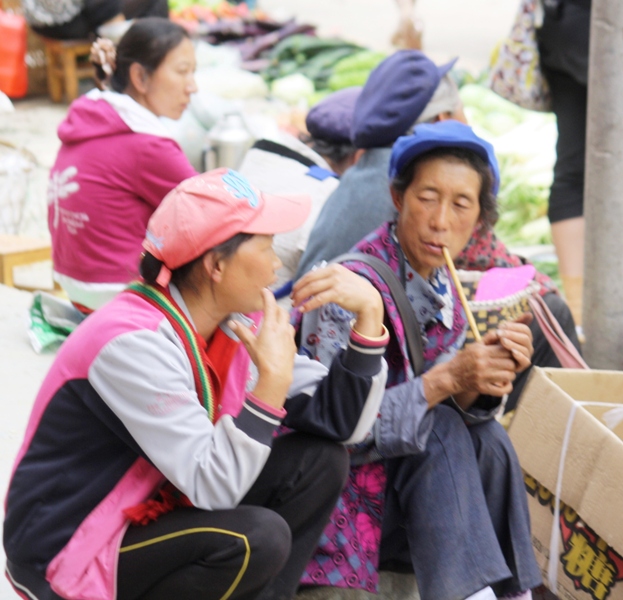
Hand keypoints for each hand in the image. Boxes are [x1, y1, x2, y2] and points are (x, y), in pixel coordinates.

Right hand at [228, 289, 295, 408]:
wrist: (277, 374)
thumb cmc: (263, 358)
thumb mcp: (250, 344)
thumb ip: (242, 332)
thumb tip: (232, 322)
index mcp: (270, 326)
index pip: (270, 305)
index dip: (268, 296)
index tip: (265, 291)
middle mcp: (282, 328)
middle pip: (282, 311)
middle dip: (276, 307)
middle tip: (269, 307)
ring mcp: (289, 336)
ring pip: (288, 321)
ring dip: (283, 318)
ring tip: (275, 321)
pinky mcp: (293, 345)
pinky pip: (291, 333)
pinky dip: (286, 330)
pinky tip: (281, 337)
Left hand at [292, 264, 383, 336]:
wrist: (369, 299)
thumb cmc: (354, 291)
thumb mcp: (341, 279)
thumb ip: (328, 279)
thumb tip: (311, 285)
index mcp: (333, 268)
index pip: (311, 274)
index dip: (300, 283)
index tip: (294, 290)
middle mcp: (333, 273)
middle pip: (309, 281)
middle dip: (298, 290)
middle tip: (292, 298)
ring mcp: (336, 282)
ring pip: (311, 289)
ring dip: (301, 297)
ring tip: (295, 305)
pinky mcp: (338, 293)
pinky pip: (318, 299)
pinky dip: (309, 304)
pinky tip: (303, 309)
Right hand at [423, 330, 517, 406]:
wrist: (450, 376)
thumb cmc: (464, 359)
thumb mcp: (474, 346)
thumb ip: (489, 338)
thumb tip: (502, 332)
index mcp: (481, 352)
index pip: (506, 350)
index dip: (511, 351)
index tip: (510, 353)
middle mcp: (483, 364)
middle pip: (510, 363)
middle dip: (512, 363)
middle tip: (509, 363)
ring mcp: (483, 377)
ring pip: (509, 376)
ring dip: (510, 374)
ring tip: (505, 372)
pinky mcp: (482, 388)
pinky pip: (502, 390)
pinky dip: (507, 387)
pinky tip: (505, 383)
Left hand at [490, 313, 533, 373]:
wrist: (487, 359)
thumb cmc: (494, 343)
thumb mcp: (501, 332)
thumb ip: (513, 323)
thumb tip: (530, 313)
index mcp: (524, 336)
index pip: (525, 329)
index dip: (513, 327)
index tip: (500, 326)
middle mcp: (527, 346)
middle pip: (525, 338)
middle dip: (511, 334)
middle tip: (498, 333)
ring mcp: (526, 356)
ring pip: (525, 349)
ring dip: (513, 343)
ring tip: (502, 341)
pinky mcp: (522, 365)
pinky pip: (526, 361)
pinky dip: (520, 356)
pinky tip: (512, 352)